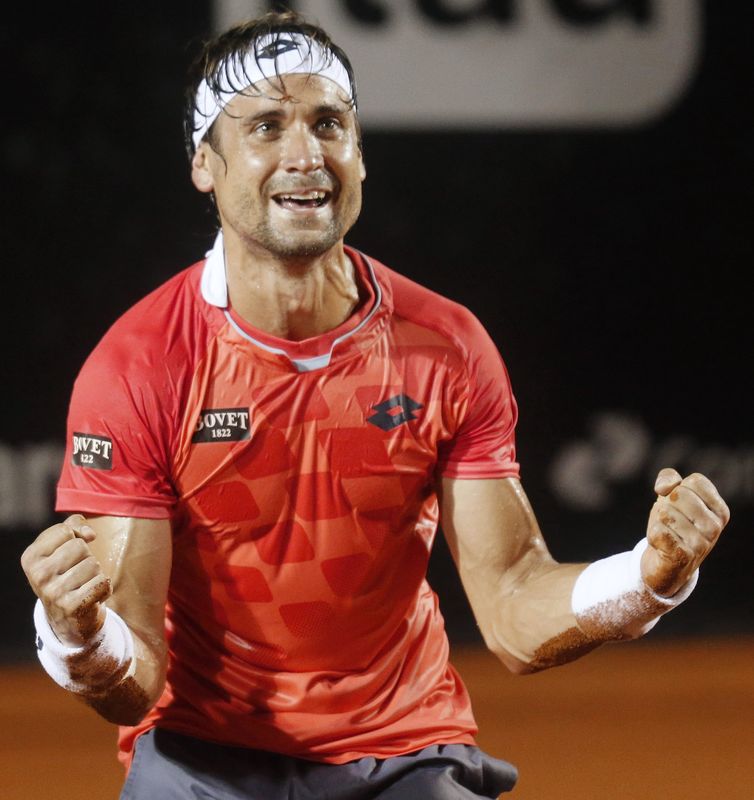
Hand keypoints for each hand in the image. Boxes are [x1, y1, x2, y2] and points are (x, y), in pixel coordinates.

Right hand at [21, 514, 110, 646]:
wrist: (69, 618)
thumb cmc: (68, 574)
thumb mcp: (62, 547)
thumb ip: (73, 526)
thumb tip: (89, 534)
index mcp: (31, 557)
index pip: (65, 530)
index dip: (75, 538)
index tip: (69, 555)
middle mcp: (38, 575)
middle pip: (80, 546)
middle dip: (86, 557)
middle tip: (76, 574)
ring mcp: (54, 593)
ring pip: (94, 564)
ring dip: (95, 574)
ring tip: (83, 586)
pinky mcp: (73, 606)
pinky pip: (103, 582)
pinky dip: (104, 588)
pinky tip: (91, 596)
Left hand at [641, 468, 729, 596]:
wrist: (667, 565)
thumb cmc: (671, 525)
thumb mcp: (671, 497)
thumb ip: (669, 478)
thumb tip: (665, 487)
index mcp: (719, 510)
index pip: (695, 481)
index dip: (676, 486)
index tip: (675, 502)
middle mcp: (714, 527)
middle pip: (678, 494)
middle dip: (666, 504)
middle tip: (670, 522)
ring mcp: (701, 543)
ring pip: (666, 512)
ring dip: (659, 521)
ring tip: (668, 534)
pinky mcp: (683, 557)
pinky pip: (658, 531)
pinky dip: (653, 534)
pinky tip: (661, 544)